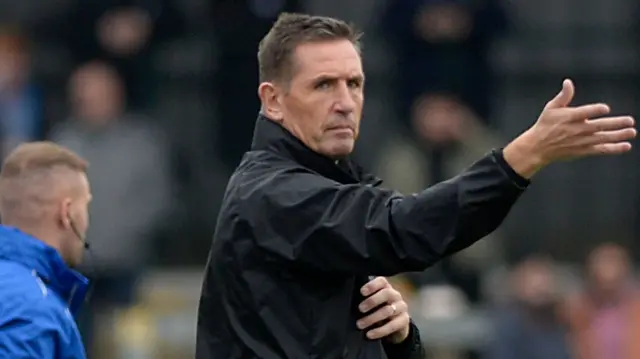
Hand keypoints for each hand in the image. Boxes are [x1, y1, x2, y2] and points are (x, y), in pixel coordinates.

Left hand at [357, 277, 410, 343]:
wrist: (396, 325)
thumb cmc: (379, 309)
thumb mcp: (373, 303)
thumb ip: (365, 299)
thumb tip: (350, 300)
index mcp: (386, 287)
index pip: (382, 281)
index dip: (372, 285)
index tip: (362, 292)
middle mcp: (395, 295)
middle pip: (386, 293)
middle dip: (372, 301)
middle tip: (360, 309)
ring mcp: (401, 307)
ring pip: (388, 310)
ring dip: (372, 318)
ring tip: (360, 324)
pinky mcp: (404, 320)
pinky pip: (392, 325)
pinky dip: (379, 331)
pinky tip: (369, 334)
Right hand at [504, 79, 635, 177]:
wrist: (537, 147)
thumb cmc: (545, 125)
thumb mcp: (551, 108)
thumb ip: (563, 96)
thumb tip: (568, 82)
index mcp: (569, 117)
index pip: (584, 112)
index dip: (595, 110)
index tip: (605, 109)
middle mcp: (576, 129)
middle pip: (599, 126)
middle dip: (615, 124)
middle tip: (630, 121)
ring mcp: (581, 141)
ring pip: (603, 138)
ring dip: (618, 135)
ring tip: (632, 132)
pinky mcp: (582, 150)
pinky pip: (601, 150)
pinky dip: (614, 149)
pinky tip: (626, 146)